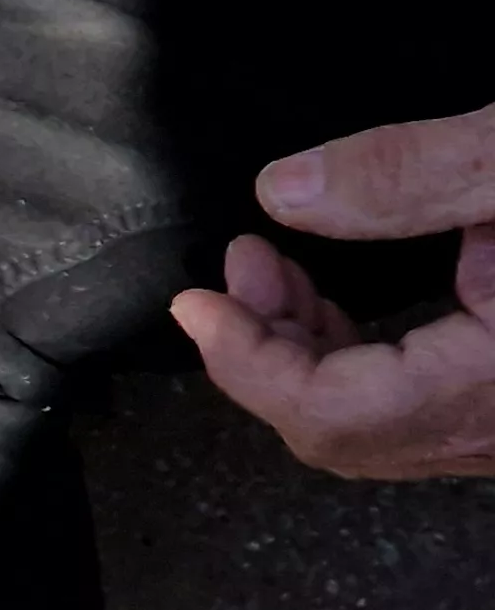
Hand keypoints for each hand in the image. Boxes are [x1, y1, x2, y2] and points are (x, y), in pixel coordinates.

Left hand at [170, 104, 494, 479]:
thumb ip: (415, 177)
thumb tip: (285, 190)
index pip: (333, 415)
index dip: (245, 363)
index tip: (193, 303)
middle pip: (345, 432)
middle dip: (266, 351)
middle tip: (240, 268)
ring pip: (377, 428)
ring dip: (306, 356)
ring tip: (270, 273)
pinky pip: (413, 413)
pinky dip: (354, 366)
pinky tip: (328, 308)